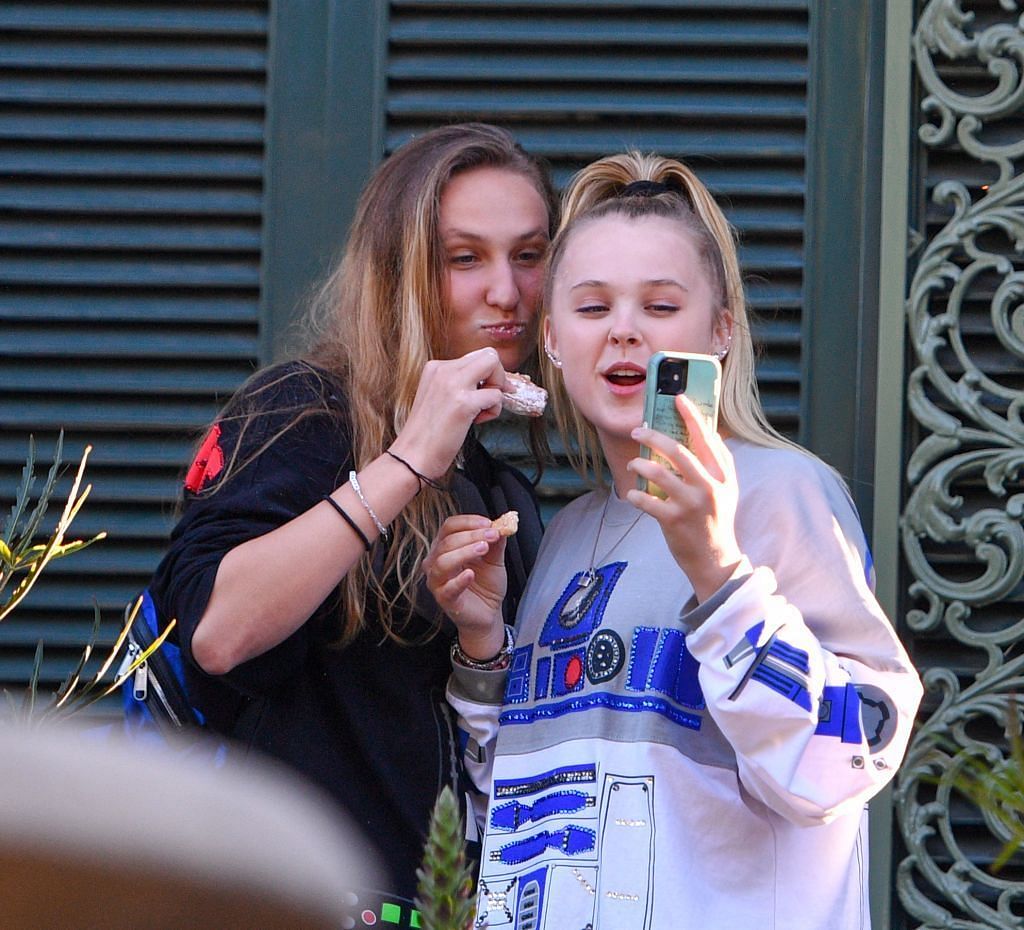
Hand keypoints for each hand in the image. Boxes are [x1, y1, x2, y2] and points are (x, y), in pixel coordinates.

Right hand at [391, 348, 507, 479]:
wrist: (411, 457)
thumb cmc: (427, 434)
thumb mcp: (438, 396)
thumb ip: (458, 383)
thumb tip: (489, 380)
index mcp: (435, 368)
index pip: (475, 356)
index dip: (487, 374)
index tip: (485, 391)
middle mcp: (443, 371)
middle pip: (489, 355)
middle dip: (497, 377)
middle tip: (489, 400)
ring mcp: (453, 385)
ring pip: (494, 366)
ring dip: (496, 392)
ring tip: (480, 412)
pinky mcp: (464, 403)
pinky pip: (496, 395)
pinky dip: (494, 410)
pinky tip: (476, 421)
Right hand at [423, 514, 508, 658]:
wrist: (489, 612)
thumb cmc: (486, 585)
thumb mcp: (494, 559)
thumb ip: (496, 542)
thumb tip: (501, 524)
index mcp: (446, 547)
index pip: (450, 527)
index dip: (468, 522)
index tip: (488, 523)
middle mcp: (436, 561)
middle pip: (447, 541)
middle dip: (471, 536)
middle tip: (492, 535)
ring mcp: (437, 580)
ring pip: (442, 561)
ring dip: (464, 552)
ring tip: (483, 548)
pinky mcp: (444, 599)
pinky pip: (446, 588)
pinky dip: (459, 580)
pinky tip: (471, 574)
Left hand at [626, 395, 742, 601]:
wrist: (715, 559)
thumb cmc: (714, 518)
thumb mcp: (724, 489)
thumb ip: (713, 463)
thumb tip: (699, 431)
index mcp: (723, 475)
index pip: (706, 438)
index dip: (691, 416)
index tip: (677, 399)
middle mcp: (709, 487)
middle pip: (678, 451)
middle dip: (653, 436)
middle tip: (638, 431)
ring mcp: (691, 504)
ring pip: (658, 473)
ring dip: (640, 465)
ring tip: (633, 465)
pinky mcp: (674, 521)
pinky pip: (646, 500)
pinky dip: (635, 495)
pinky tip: (633, 494)